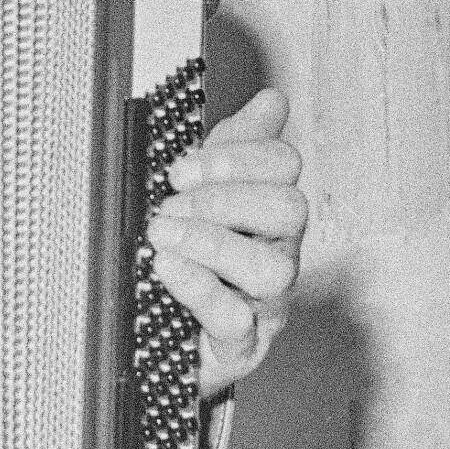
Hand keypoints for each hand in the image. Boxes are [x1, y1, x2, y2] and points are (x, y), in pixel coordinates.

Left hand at [145, 86, 306, 400]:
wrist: (160, 338)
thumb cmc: (188, 260)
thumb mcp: (202, 194)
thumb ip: (235, 146)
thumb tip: (272, 100)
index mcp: (267, 208)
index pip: (282, 165)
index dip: (234, 159)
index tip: (178, 170)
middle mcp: (276, 251)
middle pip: (289, 210)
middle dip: (225, 198)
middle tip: (169, 205)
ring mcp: (263, 303)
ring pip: (272, 269)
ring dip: (211, 244)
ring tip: (161, 237)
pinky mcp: (240, 349)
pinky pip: (237, 321)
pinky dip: (201, 290)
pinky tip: (168, 269)